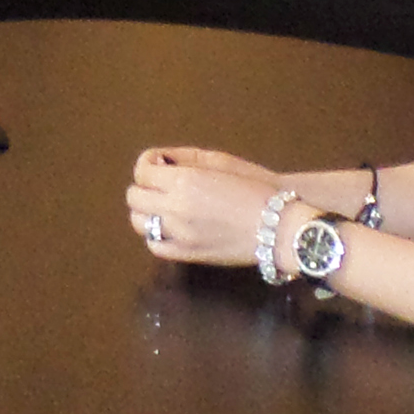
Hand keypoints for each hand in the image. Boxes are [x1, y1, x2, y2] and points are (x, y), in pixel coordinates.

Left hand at [126, 146, 286, 265]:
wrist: (279, 227)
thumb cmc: (254, 189)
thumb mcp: (220, 162)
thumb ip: (186, 160)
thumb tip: (162, 162)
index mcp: (184, 181)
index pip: (142, 171)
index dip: (147, 165)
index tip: (159, 165)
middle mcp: (175, 208)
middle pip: (134, 197)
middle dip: (143, 187)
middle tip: (159, 185)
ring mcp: (179, 234)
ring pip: (139, 223)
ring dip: (145, 212)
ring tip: (161, 207)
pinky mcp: (187, 254)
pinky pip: (155, 246)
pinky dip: (155, 235)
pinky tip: (167, 228)